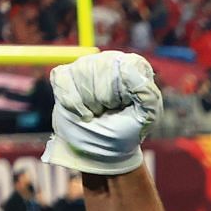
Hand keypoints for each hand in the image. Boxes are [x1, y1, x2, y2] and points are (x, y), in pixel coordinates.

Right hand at [41, 50, 163, 175]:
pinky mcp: (65, 74)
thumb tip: (130, 70)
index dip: (121, 94)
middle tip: (108, 112)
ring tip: (96, 112)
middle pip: (100, 70)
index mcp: (134, 67)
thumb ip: (147, 95)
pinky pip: (62, 80)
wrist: (99, 150)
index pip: (125, 67)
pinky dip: (71, 103)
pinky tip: (81, 111)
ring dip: (87, 103)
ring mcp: (86, 64)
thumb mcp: (145, 118)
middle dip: (103, 100)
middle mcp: (110, 60)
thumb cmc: (125, 132)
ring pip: (80, 74)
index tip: (123, 108)